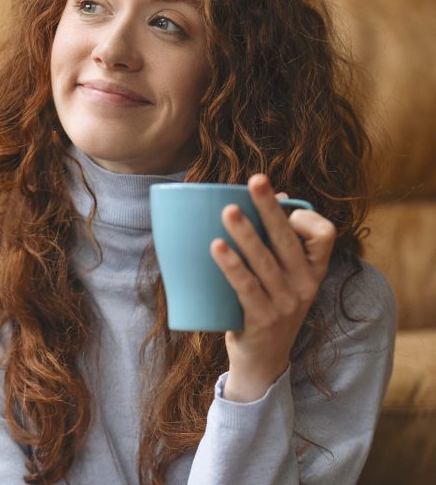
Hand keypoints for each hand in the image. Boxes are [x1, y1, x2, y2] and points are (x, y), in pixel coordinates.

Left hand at [209, 174, 335, 401]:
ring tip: (228, 211)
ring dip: (246, 233)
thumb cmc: (265, 306)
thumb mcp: (281, 277)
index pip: (325, 235)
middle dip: (270, 207)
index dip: (305, 217)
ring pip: (265, 261)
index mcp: (314, 271)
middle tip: (255, 181)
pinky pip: (246, 286)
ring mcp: (286, 304)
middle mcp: (306, 286)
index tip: (283, 202)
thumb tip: (266, 198)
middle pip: (289, 239)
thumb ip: (275, 244)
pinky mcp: (263, 319)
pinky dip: (231, 265)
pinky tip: (216, 247)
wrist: (262, 362)